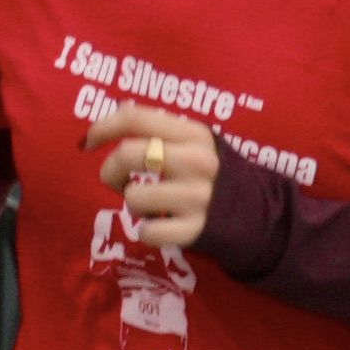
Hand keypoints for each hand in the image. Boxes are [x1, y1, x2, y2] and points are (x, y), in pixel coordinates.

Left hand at [86, 100, 218, 248]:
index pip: (135, 117)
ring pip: (133, 197)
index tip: (88, 143)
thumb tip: (109, 122)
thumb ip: (161, 131)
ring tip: (147, 205)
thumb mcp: (197, 143)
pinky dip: (146, 231)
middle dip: (110, 171)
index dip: (102, 127)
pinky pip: (147, 232)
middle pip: (127, 155)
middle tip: (118, 181)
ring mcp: (196, 197)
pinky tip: (161, 226)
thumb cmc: (215, 175)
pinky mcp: (195, 230)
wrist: (261, 215)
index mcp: (193, 133)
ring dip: (131, 204)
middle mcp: (195, 161)